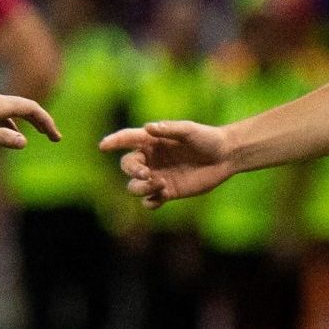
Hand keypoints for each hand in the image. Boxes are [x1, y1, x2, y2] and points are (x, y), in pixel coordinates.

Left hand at [0, 92, 59, 147]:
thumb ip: (2, 138)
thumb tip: (24, 142)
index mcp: (0, 104)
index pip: (32, 109)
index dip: (47, 122)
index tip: (56, 137)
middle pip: (28, 108)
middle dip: (43, 121)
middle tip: (55, 137)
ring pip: (16, 111)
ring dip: (30, 122)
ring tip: (40, 135)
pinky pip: (5, 115)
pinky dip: (15, 124)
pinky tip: (12, 136)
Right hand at [99, 120, 233, 207]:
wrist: (225, 157)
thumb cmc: (206, 138)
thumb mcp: (189, 130)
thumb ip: (169, 129)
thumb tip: (147, 128)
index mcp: (152, 141)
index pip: (127, 140)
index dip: (114, 141)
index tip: (103, 146)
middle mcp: (151, 159)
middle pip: (127, 166)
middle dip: (132, 171)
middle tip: (146, 173)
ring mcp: (158, 176)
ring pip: (135, 186)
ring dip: (141, 187)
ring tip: (160, 184)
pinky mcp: (167, 191)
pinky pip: (149, 201)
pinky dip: (150, 201)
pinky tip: (162, 195)